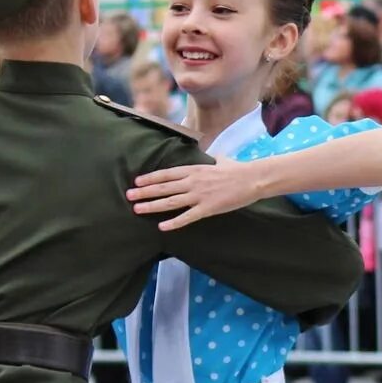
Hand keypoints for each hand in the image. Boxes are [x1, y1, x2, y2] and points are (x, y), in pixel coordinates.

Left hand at [128, 158, 262, 231]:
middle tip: (129, 196)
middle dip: (144, 192)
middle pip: (164, 187)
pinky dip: (173, 222)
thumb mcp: (222, 160)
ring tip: (137, 209)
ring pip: (170, 201)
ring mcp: (199, 195)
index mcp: (195, 169)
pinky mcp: (207, 208)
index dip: (151, 178)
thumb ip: (213, 159)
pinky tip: (162, 227)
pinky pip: (187, 217)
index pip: (167, 173)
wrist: (252, 179)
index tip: (138, 181)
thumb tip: (214, 156)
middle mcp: (193, 182)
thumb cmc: (238, 169)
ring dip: (152, 205)